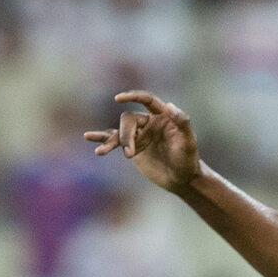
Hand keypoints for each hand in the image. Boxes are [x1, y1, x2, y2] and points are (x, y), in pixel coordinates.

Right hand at [83, 90, 200, 191]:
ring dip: (111, 141)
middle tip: (130, 154)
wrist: (181, 179)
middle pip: (129, 120)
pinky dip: (103, 139)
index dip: (133, 97)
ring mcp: (140, 134)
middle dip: (126, 135)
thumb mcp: (189, 143)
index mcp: (163, 116)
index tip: (118, 98)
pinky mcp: (133, 147)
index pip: (147, 100)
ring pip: (120, 131)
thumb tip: (171, 107)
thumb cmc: (188, 160)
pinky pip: (115, 140)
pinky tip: (89, 138)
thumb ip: (183, 124)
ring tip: (102, 152)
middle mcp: (149, 122)